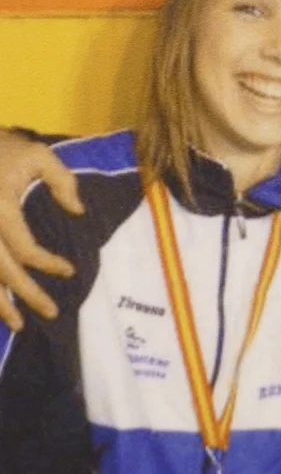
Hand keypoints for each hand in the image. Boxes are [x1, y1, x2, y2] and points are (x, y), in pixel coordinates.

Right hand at [0, 129, 82, 329]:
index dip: (47, 264)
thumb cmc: (1, 147)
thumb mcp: (38, 154)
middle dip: (26, 295)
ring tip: (18, 326)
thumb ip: (63, 181)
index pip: (24, 248)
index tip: (70, 271)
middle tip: (52, 314)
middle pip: (1, 271)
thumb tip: (79, 212)